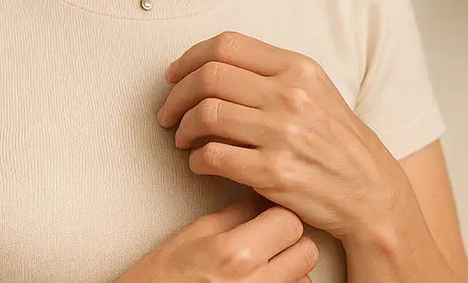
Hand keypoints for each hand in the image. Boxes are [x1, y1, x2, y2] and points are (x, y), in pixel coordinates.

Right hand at [115, 191, 317, 281]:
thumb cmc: (162, 278)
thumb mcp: (196, 234)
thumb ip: (237, 213)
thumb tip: (265, 194)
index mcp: (235, 253)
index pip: (289, 220)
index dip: (281, 213)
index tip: (270, 212)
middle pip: (305, 249)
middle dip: (291, 240)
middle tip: (270, 237)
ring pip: (305, 277)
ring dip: (292, 267)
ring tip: (264, 263)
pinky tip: (262, 279)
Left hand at [156, 31, 405, 241]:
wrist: (368, 189)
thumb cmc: (334, 138)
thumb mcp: (314, 88)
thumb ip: (270, 71)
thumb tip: (213, 62)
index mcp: (297, 67)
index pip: (227, 45)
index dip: (190, 58)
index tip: (174, 75)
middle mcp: (290, 94)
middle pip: (209, 76)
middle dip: (176, 94)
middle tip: (167, 112)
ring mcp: (282, 133)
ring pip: (206, 114)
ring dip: (181, 128)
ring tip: (182, 138)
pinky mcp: (272, 172)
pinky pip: (213, 156)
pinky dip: (195, 159)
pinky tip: (200, 162)